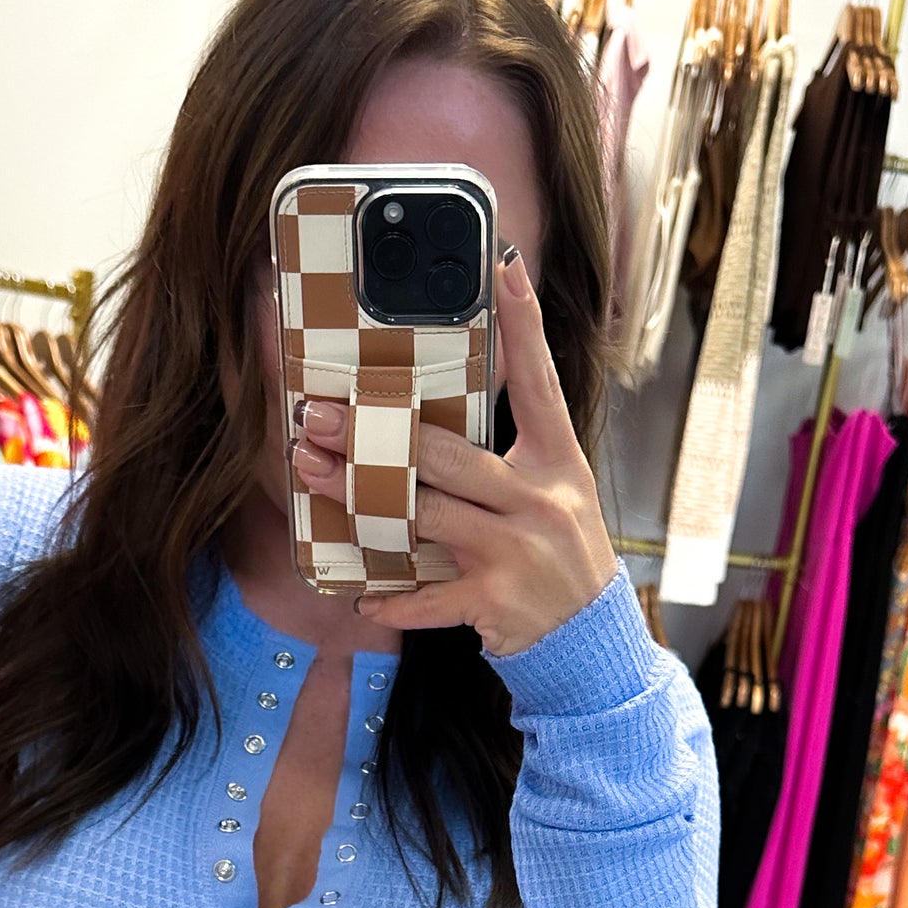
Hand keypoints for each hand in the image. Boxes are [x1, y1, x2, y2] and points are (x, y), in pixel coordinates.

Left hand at [289, 246, 616, 657]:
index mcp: (556, 462)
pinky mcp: (492, 601)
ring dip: (360, 500)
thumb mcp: (554, 492)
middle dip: (376, 436)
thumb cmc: (560, 552)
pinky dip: (390, 598)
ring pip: (423, 516)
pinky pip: (427, 598)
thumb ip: (506, 455)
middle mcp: (537, 500)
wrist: (591, 637)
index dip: (524, 325)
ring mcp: (514, 552)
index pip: (540, 382)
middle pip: (446, 456)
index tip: (504, 270)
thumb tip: (437, 415)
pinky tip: (361, 593)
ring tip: (316, 478)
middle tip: (321, 416)